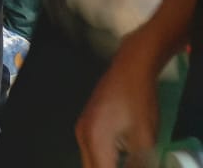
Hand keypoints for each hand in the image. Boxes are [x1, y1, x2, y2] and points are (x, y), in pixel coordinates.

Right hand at [76, 42, 158, 167]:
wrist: (131, 68)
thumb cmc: (139, 100)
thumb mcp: (145, 140)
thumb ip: (137, 165)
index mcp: (95, 139)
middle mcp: (82, 135)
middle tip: (127, 164)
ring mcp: (81, 128)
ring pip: (89, 162)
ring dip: (105, 165)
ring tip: (124, 161)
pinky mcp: (86, 123)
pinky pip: (91, 152)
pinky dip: (103, 160)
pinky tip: (119, 159)